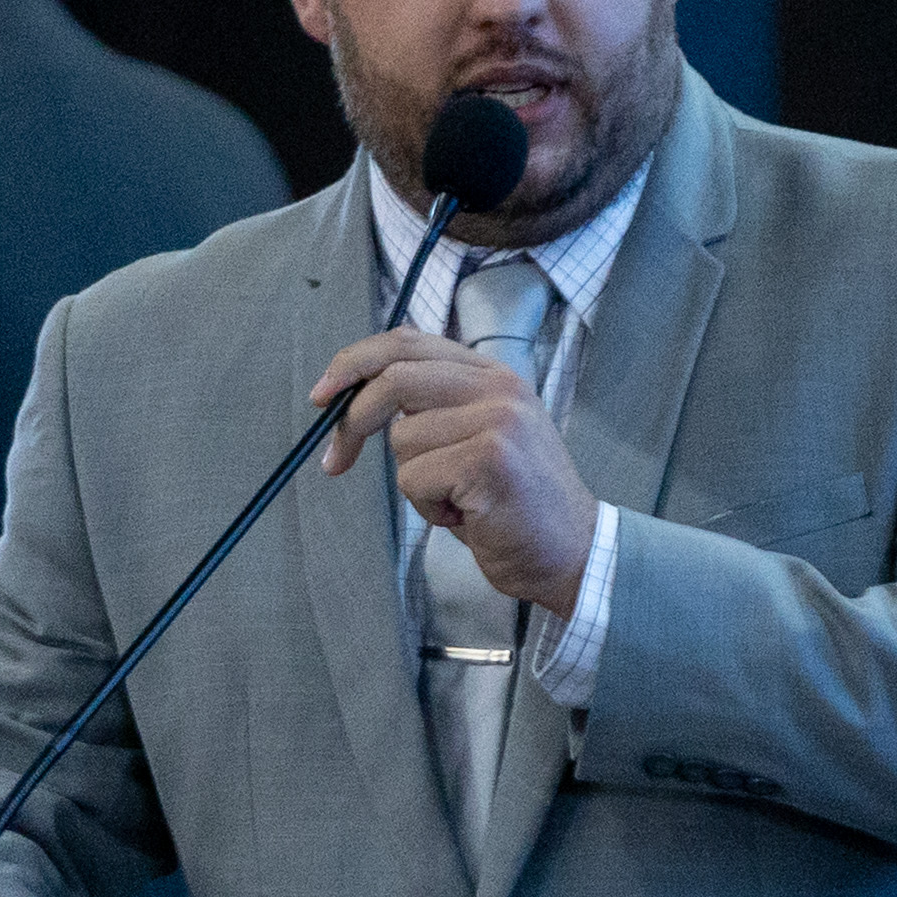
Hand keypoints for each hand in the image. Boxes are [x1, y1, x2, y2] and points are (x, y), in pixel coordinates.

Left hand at [313, 330, 595, 616]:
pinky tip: (467, 516)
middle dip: (352, 421)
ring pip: (402, 439)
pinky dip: (428, 508)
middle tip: (334, 460)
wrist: (573, 553)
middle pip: (393, 378)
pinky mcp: (488, 459)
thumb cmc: (516, 506)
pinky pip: (414, 479)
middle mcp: (498, 387)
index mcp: (493, 375)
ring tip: (456, 500)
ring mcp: (497, 420)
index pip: (408, 342)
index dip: (355, 362)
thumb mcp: (482, 438)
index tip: (323, 395)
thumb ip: (438, 407)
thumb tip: (359, 393)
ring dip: (414, 483)